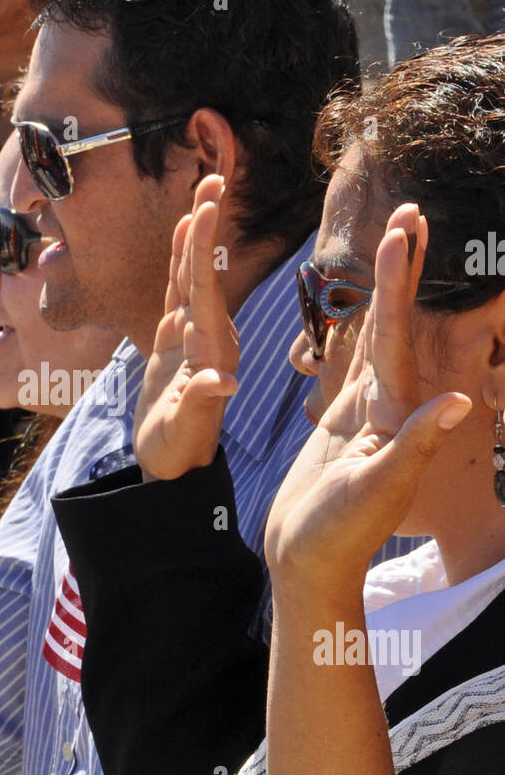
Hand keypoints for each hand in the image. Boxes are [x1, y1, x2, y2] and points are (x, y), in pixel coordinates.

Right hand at [133, 175, 239, 480]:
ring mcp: (194, 335)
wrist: (174, 466)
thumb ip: (202, 403)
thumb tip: (222, 382)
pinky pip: (180, 290)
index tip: (207, 206)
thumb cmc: (180, 452)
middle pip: (205, 270)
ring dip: (197, 235)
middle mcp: (209, 335)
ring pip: (193, 275)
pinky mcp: (177, 340)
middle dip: (208, 226)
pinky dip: (180, 260)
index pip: (207, 287)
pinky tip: (183, 233)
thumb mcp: (187, 431)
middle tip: (213, 179)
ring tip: (202, 194)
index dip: (204, 246)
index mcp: (213, 349)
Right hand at [264, 205, 470, 595]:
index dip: (399, 282)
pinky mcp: (345, 422)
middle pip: (395, 321)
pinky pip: (352, 363)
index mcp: (393, 412)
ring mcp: (366, 411)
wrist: (310, 562)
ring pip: (377, 335)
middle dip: (404, 268)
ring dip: (385, 290)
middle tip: (411, 212)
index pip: (397, 334)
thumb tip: (463, 399)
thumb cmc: (340, 534)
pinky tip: (360, 310)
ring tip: (393, 245)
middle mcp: (387, 404)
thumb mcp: (380, 489)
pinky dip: (357, 330)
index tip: (403, 231)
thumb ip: (417, 442)